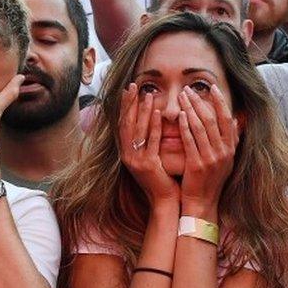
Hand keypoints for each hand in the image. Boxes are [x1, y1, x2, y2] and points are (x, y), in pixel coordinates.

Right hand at [118, 83, 180, 205]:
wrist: (164, 202)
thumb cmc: (161, 180)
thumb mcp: (150, 158)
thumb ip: (147, 141)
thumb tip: (150, 120)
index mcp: (126, 153)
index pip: (123, 125)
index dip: (124, 107)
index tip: (128, 90)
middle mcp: (127, 156)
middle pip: (126, 124)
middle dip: (129, 104)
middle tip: (133, 85)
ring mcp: (136, 161)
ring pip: (138, 130)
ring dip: (142, 111)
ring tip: (147, 94)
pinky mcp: (148, 166)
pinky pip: (151, 141)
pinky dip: (154, 126)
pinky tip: (158, 112)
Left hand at [178, 85, 238, 209]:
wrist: (202, 203)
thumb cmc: (212, 180)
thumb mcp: (228, 160)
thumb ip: (233, 139)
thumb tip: (239, 119)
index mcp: (231, 149)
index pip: (227, 118)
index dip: (220, 101)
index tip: (212, 87)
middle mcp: (223, 152)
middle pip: (212, 120)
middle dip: (199, 101)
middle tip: (188, 89)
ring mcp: (211, 159)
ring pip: (200, 127)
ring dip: (190, 109)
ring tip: (181, 97)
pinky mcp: (197, 165)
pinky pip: (190, 141)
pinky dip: (185, 126)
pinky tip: (179, 115)